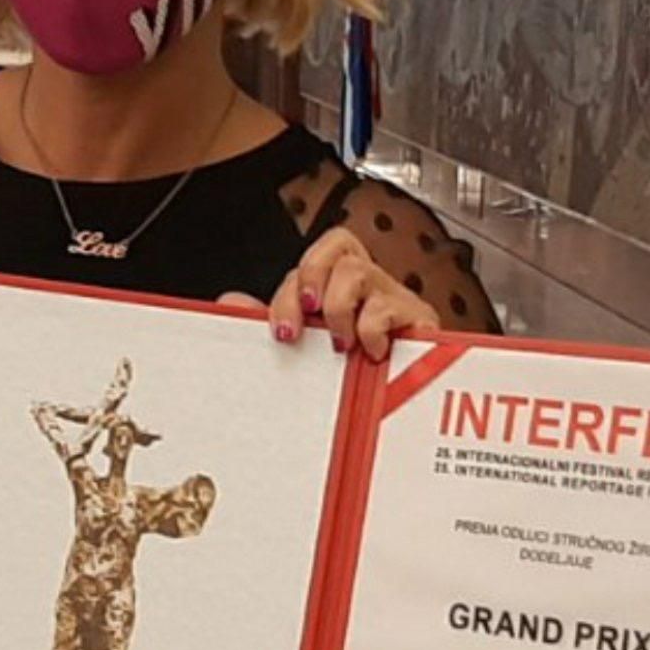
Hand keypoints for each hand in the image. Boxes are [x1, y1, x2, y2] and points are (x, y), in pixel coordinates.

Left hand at [220, 228, 439, 361]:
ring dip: (339, 310)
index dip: (292, 289)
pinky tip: (370, 352)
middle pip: (339, 244)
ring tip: (340, 342)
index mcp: (340, 284)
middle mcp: (368, 284)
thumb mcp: (304, 344)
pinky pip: (389, 306)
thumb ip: (273, 320)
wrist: (397, 405)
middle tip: (309, 318)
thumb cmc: (350, 372)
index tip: (283, 329)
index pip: (314, 257)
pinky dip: (371, 331)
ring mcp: (394, 298)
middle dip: (313, 280)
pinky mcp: (418, 320)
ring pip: (359, 270)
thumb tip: (231, 300)